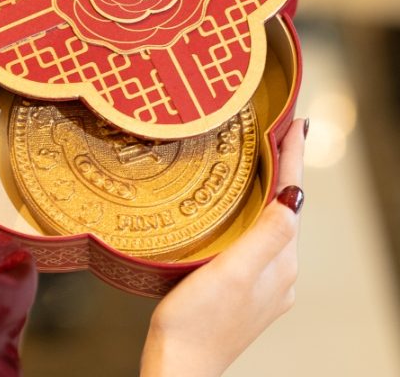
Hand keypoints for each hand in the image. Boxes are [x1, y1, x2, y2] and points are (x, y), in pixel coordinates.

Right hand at [140, 118, 306, 376]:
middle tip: (276, 133)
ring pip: (271, 224)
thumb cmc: (198, 320)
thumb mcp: (234, 272)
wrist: (178, 365)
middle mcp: (279, 270)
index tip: (297, 123)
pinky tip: (240, 210)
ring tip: (259, 161)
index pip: (292, 198)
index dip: (294, 158)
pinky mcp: (244, 288)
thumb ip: (268, 236)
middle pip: (285, 208)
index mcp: (281, 261)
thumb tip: (296, 197)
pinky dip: (254, 215)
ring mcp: (264, 282)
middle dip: (283, 169)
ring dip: (268, 191)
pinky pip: (257, 240)